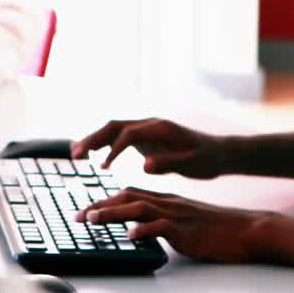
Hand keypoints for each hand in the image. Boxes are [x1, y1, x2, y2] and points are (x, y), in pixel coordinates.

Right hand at [69, 117, 228, 176]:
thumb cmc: (207, 159)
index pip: (129, 134)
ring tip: (75, 154)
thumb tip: (144, 165)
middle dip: (93, 138)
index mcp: (161, 128)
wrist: (219, 152)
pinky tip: (95, 158)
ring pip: (114, 129)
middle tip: (74, 155)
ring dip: (94, 140)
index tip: (102, 168)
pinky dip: (105, 144)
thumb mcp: (191, 165)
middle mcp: (151, 124)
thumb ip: (168, 164)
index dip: (113, 150)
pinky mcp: (147, 137)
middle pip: (115, 126)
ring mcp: (147, 129)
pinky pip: (120, 137)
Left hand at [75, 188, 270, 262]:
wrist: (245, 230)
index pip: (129, 194)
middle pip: (127, 197)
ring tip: (92, 220)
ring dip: (112, 213)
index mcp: (166, 200)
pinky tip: (130, 236)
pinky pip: (161, 227)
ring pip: (138, 208)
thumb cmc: (216, 230)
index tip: (85, 210)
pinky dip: (143, 230)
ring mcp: (176, 215)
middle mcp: (168, 203)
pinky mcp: (186, 230)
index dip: (105, 201)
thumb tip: (141, 232)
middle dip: (99, 205)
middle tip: (77, 217)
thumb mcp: (184, 223)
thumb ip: (163, 223)